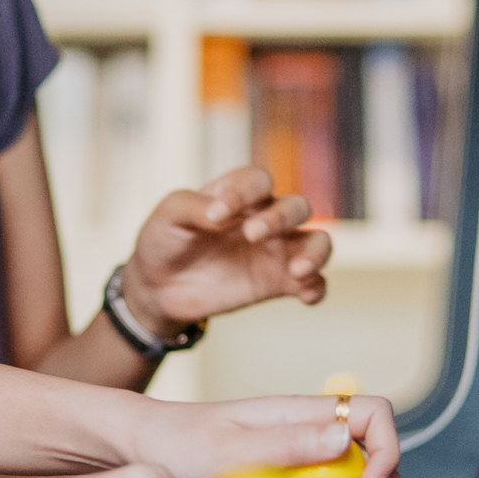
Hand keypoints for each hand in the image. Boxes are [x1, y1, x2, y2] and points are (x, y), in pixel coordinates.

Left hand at [122, 169, 332, 333]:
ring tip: (297, 270)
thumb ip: (194, 206)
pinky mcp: (279, 284)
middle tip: (252, 235)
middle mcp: (265, 218)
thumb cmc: (166, 240)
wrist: (159, 287)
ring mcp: (276, 252)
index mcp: (240, 195)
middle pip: (297, 206)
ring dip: (315, 252)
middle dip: (280, 217)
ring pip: (319, 241)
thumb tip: (221, 214)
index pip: (258, 180)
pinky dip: (317, 288)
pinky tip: (304, 297)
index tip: (217, 215)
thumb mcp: (169, 215)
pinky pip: (314, 283)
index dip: (244, 192)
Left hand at [139, 393, 402, 477]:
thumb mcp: (226, 446)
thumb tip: (344, 438)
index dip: (387, 448)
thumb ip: (284, 442)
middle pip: (375, 462)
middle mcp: (310, 436)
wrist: (140, 454)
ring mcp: (301, 466)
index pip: (373, 413)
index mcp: (302, 413)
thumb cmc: (176, 441)